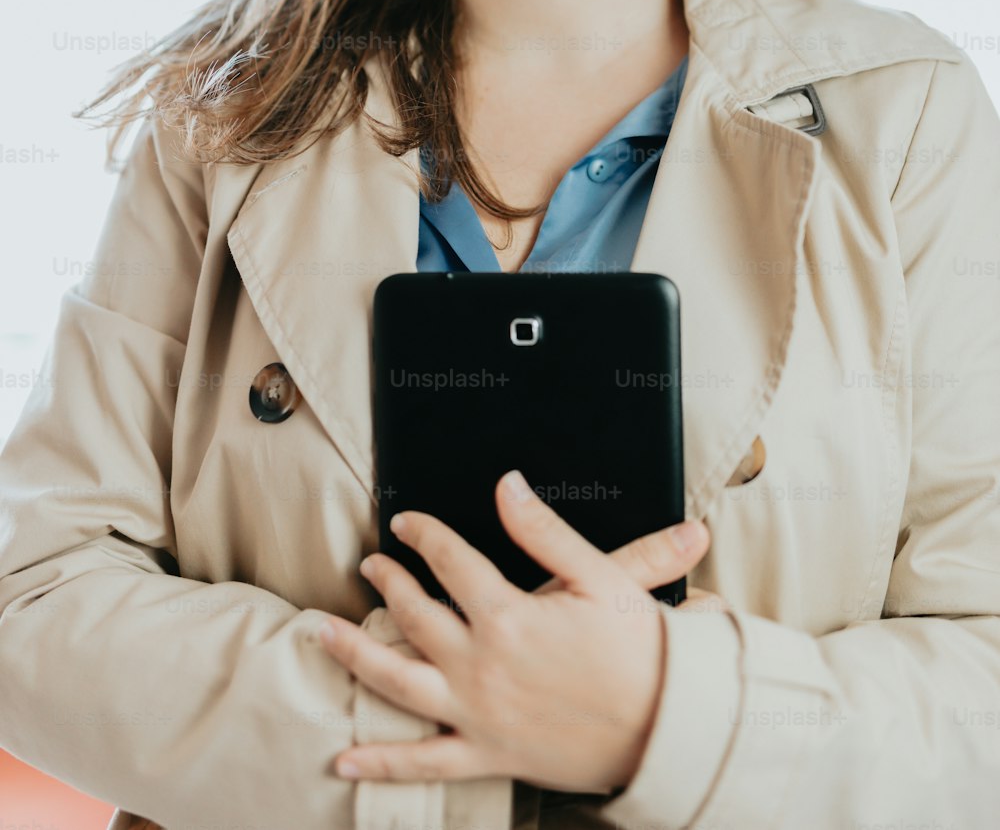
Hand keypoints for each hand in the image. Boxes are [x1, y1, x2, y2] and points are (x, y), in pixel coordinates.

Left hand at [317, 471, 709, 791]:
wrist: (670, 729)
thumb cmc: (642, 650)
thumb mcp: (599, 576)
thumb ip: (543, 529)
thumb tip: (508, 483)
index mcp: (508, 615)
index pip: (449, 560)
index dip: (423, 535)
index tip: (405, 522)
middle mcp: (482, 665)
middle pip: (414, 614)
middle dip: (387, 582)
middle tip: (370, 563)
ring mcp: (479, 715)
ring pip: (399, 682)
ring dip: (356, 654)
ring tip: (321, 633)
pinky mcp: (490, 755)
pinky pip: (425, 763)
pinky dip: (382, 764)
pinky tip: (345, 760)